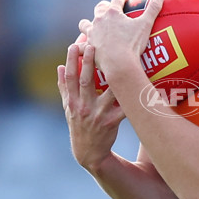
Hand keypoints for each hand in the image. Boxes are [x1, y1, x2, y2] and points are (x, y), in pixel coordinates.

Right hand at [57, 41, 125, 171]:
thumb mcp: (68, 108)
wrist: (89, 153)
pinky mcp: (110, 122)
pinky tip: (137, 86)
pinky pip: (122, 108)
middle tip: (93, 45)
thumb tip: (60, 66)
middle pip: (85, 82)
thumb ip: (64, 88)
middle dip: (88, 63)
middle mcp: (82, 107)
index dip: (71, 61)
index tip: (74, 45)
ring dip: (112, 78)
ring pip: (106, 93)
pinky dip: (129, 98)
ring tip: (119, 62)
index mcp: (72, 102)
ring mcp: (96, 114)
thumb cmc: (79, 125)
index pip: (69, 78)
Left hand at [78, 0, 163, 74]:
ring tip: (92, 27)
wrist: (118, 63)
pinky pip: (80, 47)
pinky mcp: (88, 47)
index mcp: (113, 13)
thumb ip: (153, 9)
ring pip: (85, 24)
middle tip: (110, 10)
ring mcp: (92, 34)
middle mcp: (99, 20)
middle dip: (104, 7)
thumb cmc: (132, 43)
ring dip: (88, 24)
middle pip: (100, 8)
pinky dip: (80, 47)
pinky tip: (81, 49)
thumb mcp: (146, 25)